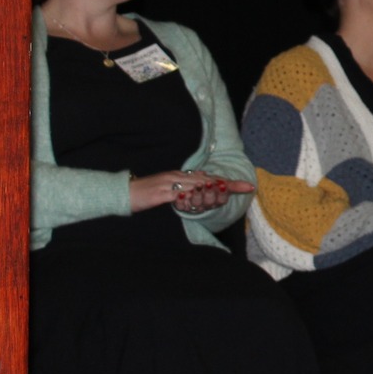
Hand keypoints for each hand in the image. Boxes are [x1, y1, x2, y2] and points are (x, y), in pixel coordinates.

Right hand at [131, 171, 252, 213]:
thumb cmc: (146, 194)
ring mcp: (170, 183)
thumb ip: (185, 188)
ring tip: (230, 192)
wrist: (124, 192)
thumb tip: (203, 185)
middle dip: (228, 185)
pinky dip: (193, 195)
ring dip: (215, 190)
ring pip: (198, 185)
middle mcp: (179, 177)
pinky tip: (203, 196)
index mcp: (181, 176)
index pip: (209, 178)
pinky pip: (180, 193)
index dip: (229, 182)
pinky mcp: (162, 192)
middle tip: (246, 187)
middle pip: (208, 180)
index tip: (248, 186)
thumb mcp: (169, 191)